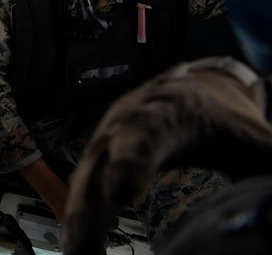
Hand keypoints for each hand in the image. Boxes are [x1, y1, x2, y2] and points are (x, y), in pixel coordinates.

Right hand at [62, 57, 271, 254]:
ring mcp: (106, 144)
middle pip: (99, 164)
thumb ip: (270, 170)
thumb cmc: (222, 120)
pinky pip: (84, 193)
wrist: (189, 92)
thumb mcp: (254, 139)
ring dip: (78, 223)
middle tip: (84, 249)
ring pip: (84, 183)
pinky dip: (79, 222)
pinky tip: (80, 251)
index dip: (130, 162)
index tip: (124, 195)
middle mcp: (124, 125)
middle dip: (88, 207)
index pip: (143, 135)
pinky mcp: (99, 164)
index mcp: (165, 113)